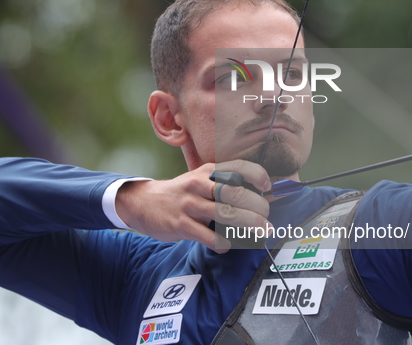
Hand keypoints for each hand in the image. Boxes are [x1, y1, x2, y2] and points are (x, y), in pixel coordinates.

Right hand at [115, 160, 271, 252]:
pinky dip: (222, 242)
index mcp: (208, 171)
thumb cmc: (182, 194)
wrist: (144, 202)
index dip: (258, 176)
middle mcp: (199, 184)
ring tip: (261, 232)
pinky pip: (207, 235)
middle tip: (267, 218)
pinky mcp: (180, 224)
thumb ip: (223, 186)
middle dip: (257, 207)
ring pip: (225, 213)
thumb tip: (258, 197)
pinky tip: (227, 245)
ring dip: (248, 224)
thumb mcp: (200, 181)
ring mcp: (189, 204)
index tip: (268, 188)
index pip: (238, 167)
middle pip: (235, 193)